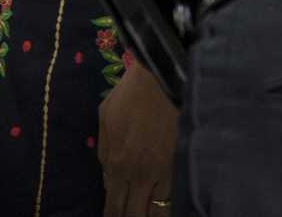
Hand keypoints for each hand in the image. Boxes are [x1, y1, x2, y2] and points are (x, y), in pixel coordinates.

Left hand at [99, 54, 179, 216]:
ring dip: (147, 215)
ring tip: (145, 214)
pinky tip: (163, 209)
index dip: (113, 213)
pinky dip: (166, 208)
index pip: (112, 201)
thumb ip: (104, 149)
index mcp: (114, 160)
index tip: (114, 216)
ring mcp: (158, 174)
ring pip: (152, 212)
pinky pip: (171, 200)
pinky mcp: (177, 169)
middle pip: (129, 212)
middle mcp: (134, 173)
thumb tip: (108, 176)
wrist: (160, 79)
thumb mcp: (105, 116)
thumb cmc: (131, 93)